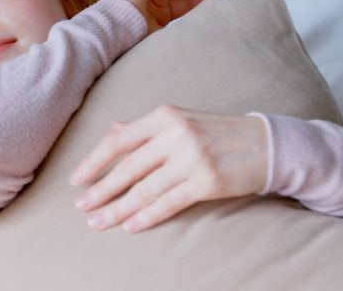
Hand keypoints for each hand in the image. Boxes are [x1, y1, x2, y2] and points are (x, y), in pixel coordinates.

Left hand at [67, 105, 268, 233]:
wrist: (265, 144)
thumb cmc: (216, 133)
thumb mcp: (180, 121)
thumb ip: (145, 129)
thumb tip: (112, 131)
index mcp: (164, 116)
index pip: (119, 141)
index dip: (94, 161)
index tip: (76, 179)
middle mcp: (176, 134)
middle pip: (128, 167)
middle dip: (101, 189)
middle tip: (81, 206)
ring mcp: (193, 158)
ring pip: (145, 188)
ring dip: (118, 208)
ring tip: (98, 221)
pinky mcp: (209, 181)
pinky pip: (170, 202)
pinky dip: (147, 215)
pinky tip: (131, 226)